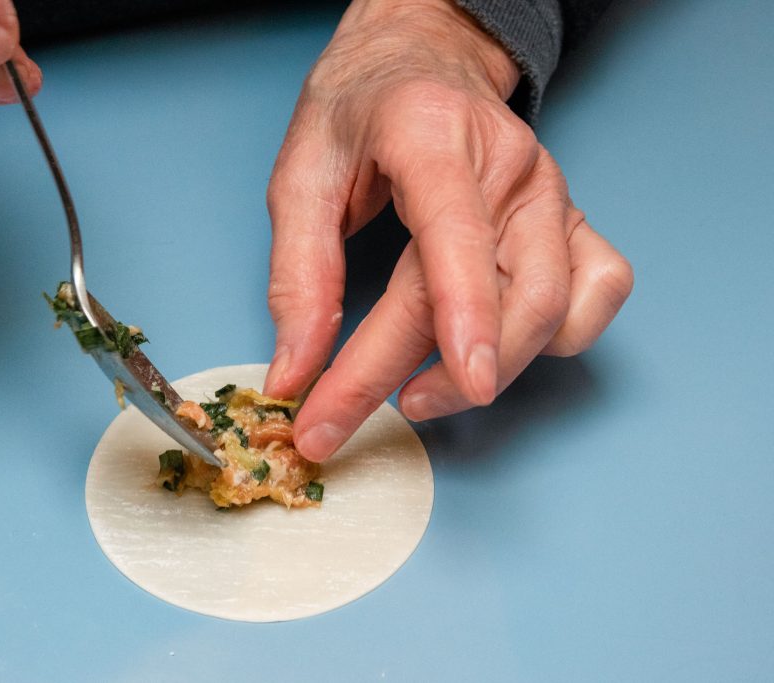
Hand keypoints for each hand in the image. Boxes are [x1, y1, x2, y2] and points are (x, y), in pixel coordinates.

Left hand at [263, 0, 633, 460]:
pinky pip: (598, 291)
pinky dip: (557, 337)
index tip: (428, 394)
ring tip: (415, 394)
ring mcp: (550, 192)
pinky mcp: (569, 218)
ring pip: (554, 306)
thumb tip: (296, 371)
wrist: (419, 56)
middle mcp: (508, 164)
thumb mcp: (300, 176)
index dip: (454, 318)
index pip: (455, 234)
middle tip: (345, 420)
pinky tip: (499, 346)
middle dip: (430, 378)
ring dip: (491, 370)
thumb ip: (297, 277)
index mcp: (433, 134)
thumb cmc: (359, 109)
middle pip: (500, 291)